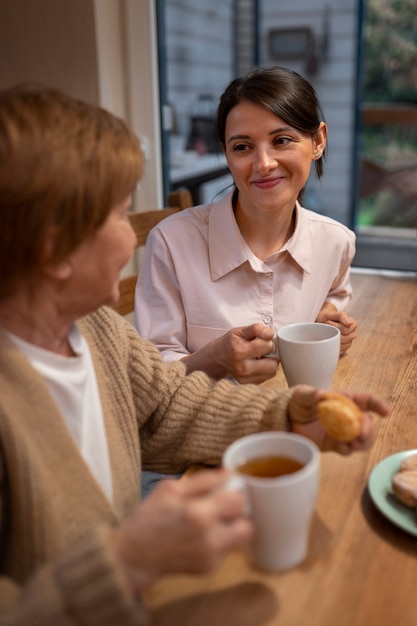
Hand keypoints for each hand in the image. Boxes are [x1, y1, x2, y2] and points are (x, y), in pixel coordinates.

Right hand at [110, 469, 252, 594]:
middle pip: (247, 525)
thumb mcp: (170, 489)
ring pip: (240, 540)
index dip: (233, 494)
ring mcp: (210, 556)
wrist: (133, 555)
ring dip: (231, 530)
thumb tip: (228, 473)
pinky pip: (226, 551)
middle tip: (222, 510)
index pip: (238, 502)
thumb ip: (203, 480)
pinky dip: (218, 543)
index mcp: (199, 514)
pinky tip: (199, 538)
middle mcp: (209, 538)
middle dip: (237, 516)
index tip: (223, 493)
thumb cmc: (148, 518)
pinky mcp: (208, 569)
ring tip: (212, 524)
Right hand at [183, 323, 278, 383]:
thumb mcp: (239, 331)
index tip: (262, 340)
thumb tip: (271, 333)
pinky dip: (265, 370)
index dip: (268, 341)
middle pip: (273, 363)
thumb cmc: (229, 343)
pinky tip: (256, 364)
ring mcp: (245, 378)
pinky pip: (266, 377)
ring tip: (260, 357)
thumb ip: (256, 329)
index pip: (268, 346)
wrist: (216, 359)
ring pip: (272, 372)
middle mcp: (242, 367)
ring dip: (270, 363)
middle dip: (272, 355)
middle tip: (263, 350)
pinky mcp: (247, 384)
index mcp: (240, 351)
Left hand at [287, 385, 388, 453]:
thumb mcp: (301, 395)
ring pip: (363, 439)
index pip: (366, 400)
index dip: (378, 405)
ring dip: (364, 442)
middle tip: (362, 434)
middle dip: (369, 429)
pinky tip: (343, 447)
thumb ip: (310, 394)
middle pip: (368, 423)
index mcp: (344, 400)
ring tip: (356, 444)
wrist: (287, 421)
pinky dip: (348, 449)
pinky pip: (348, 449)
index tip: (385, 412)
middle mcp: (348, 416)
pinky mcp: (335, 444)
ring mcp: (343, 431)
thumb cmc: (298, 403)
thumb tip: (320, 394)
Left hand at [316, 304, 357, 353]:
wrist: (321, 322)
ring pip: (342, 346)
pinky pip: (339, 351)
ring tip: (327, 333)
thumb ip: (341, 315)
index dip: (334, 326)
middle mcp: (353, 334)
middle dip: (333, 334)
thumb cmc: (326, 317)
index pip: (345, 330)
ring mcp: (349, 342)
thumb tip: (350, 323)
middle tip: (326, 328)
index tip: (328, 321)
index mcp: (353, 324)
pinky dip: (332, 347)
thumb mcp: (331, 313)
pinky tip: (328, 341)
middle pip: (344, 339)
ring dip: (332, 340)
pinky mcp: (343, 349)